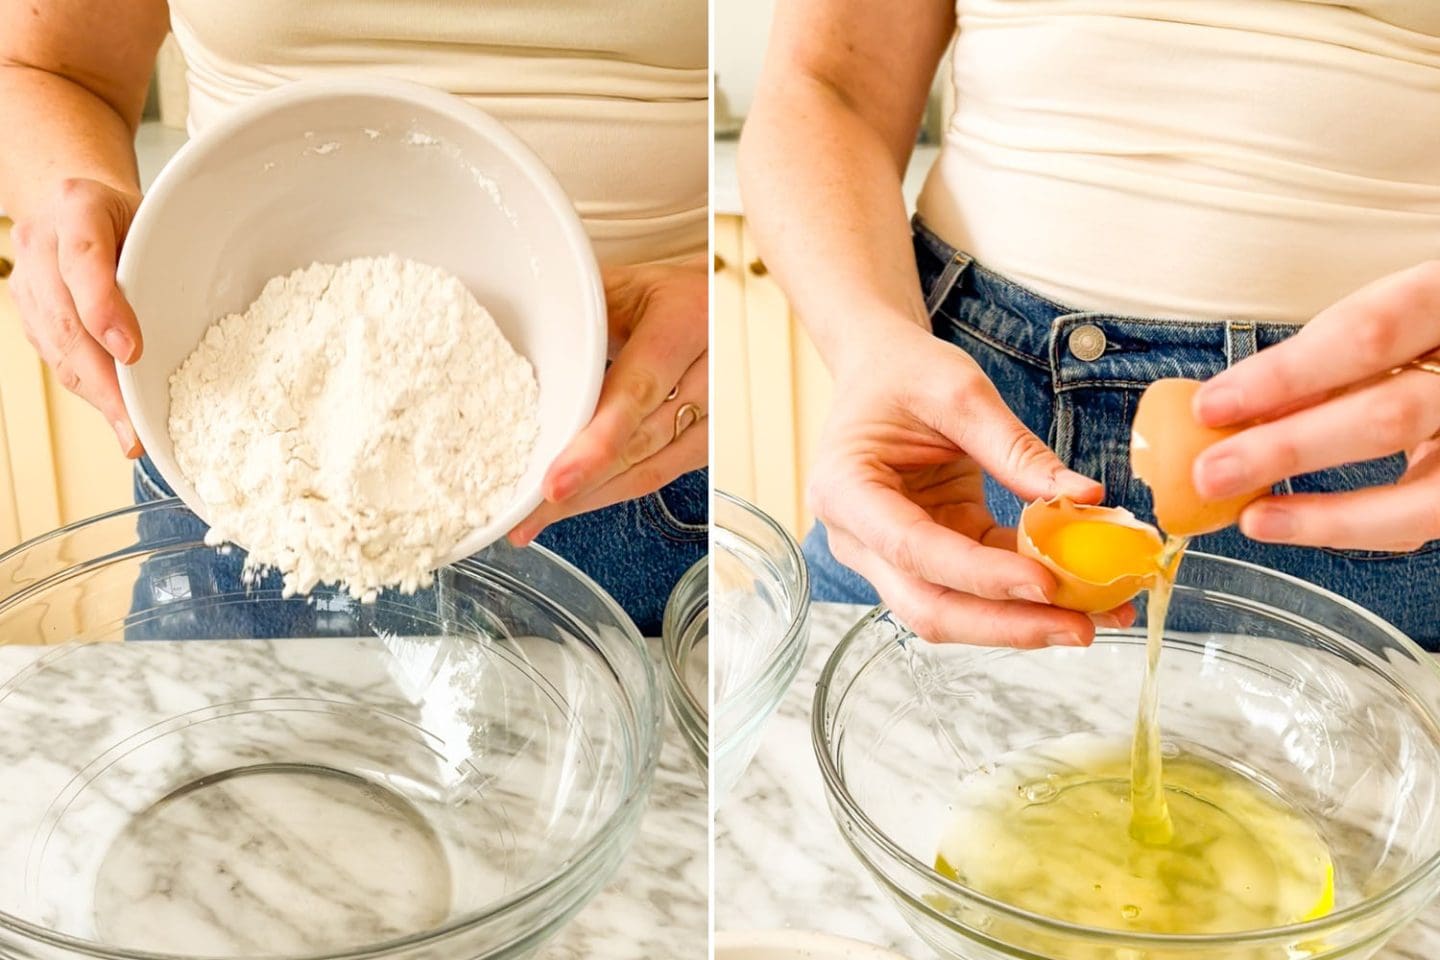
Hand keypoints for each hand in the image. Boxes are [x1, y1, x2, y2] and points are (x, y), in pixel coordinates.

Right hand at [10, 177, 142, 455]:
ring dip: (95, 393)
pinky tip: (114, 411)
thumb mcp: (153, 221)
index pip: (83, 258)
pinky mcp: (27, 310)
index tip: (131, 352)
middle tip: (134, 420)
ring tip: (129, 431)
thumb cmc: (124, 215)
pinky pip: (54, 355)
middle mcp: (41, 242)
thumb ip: (160, 261)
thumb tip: (176, 333)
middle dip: (103, 376)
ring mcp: (26, 279)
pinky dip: (87, 386)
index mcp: (77, 206)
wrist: (72, 201)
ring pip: (56, 345)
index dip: (103, 308)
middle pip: (65, 318)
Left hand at [509, 257, 707, 544]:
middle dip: (582, 482)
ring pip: (654, 469)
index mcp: (685, 322)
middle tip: (529, 513)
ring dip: (594, 497)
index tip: (556, 481)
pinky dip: (616, 491)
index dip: (597, 443)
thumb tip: (514, 339)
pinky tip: (580, 502)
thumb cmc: (667, 294)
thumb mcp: (626, 285)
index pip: (637, 392)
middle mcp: (713, 371)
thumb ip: (581, 314)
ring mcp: (720, 412)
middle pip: (641, 442)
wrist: (725, 306)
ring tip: (538, 519)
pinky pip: (662, 475)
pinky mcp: (713, 441)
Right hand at [811, 320, 1130, 646]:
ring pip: (948, 611)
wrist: (878, 369)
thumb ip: (1016, 449)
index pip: (912, 547)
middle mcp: (856, 536)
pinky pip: (973, 589)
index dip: (979, 574)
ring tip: (1089, 620)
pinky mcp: (926, 555)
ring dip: (1017, 623)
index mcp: (846, 488)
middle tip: (1079, 628)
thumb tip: (1085, 500)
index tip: (1046, 582)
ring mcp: (887, 554)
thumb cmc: (905, 372)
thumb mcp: (960, 392)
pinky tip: (1073, 595)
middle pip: (926, 605)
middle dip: (1004, 624)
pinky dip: (1021, 596)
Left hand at [1193, 262, 1439, 551]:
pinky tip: (1300, 524)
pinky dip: (1359, 527)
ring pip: (1424, 492)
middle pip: (1389, 415)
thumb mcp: (1389, 323)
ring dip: (1325, 512)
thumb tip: (1235, 408)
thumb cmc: (1426, 336)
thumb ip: (1329, 359)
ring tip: (1252, 519)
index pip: (1368, 334)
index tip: (1210, 406)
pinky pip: (1427, 518)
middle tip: (1210, 473)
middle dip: (1288, 449)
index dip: (1285, 375)